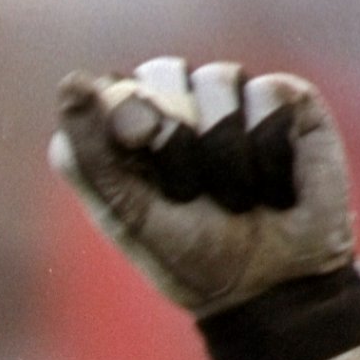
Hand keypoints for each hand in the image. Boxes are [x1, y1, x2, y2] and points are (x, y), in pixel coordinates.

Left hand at [51, 58, 352, 317]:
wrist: (271, 287)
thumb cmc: (192, 256)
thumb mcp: (128, 214)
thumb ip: (90, 153)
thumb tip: (71, 81)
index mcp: (129, 127)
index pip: (112, 86)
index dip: (127, 112)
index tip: (139, 147)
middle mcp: (180, 101)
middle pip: (162, 71)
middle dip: (175, 139)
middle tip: (190, 193)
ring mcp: (234, 97)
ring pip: (217, 80)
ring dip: (224, 156)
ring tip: (237, 197)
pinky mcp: (288, 100)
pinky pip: (269, 95)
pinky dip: (269, 154)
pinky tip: (275, 185)